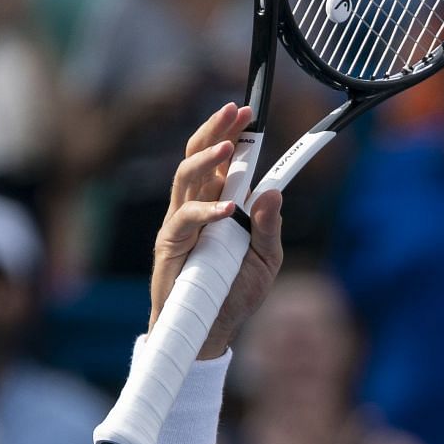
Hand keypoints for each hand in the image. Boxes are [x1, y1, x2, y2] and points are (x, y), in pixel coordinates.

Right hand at [150, 104, 284, 357]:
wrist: (209, 332)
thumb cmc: (233, 294)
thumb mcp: (265, 259)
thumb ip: (269, 227)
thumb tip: (273, 191)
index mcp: (217, 204)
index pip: (220, 160)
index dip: (231, 133)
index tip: (248, 113)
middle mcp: (195, 207)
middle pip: (197, 156)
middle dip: (215, 130)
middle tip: (236, 111)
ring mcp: (180, 224)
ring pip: (184, 178)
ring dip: (206, 158)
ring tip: (229, 145)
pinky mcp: (170, 246)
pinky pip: (184, 220)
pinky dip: (206, 211)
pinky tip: (228, 208)